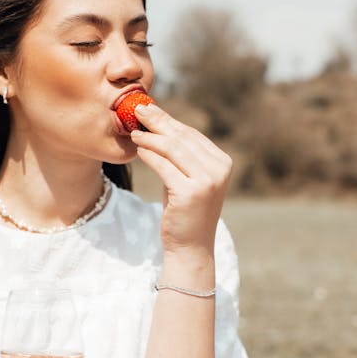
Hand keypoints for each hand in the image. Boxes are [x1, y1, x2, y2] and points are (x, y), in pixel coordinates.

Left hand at [130, 101, 231, 255]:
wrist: (190, 247)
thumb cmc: (184, 212)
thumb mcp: (186, 179)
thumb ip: (180, 155)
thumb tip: (159, 122)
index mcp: (222, 162)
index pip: (191, 134)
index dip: (168, 120)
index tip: (149, 109)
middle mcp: (219, 169)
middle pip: (182, 138)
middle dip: (157, 122)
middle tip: (137, 110)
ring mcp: (207, 181)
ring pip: (172, 148)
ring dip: (150, 137)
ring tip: (133, 131)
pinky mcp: (191, 192)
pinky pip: (163, 166)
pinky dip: (149, 155)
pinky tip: (138, 149)